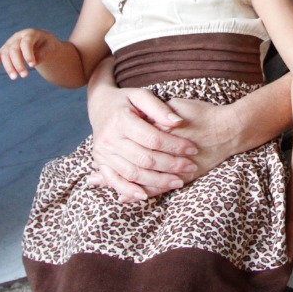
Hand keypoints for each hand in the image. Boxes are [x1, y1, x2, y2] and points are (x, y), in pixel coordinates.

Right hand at [0, 28, 54, 78]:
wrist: (41, 42)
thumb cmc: (47, 45)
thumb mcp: (50, 47)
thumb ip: (43, 53)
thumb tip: (34, 62)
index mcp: (30, 33)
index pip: (26, 43)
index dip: (28, 54)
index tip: (33, 65)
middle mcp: (18, 37)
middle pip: (13, 49)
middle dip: (18, 63)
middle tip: (25, 75)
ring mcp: (10, 42)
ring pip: (5, 53)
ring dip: (8, 66)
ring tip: (15, 77)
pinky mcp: (5, 49)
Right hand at [88, 86, 199, 201]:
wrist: (99, 106)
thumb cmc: (125, 100)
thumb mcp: (140, 95)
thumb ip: (159, 108)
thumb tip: (178, 122)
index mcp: (121, 120)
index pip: (153, 138)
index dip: (175, 146)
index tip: (193, 149)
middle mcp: (109, 139)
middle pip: (145, 159)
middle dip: (171, 165)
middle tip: (191, 167)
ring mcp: (103, 153)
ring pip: (133, 173)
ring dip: (157, 181)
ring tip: (178, 182)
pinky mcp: (100, 164)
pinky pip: (115, 181)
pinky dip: (129, 191)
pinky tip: (145, 196)